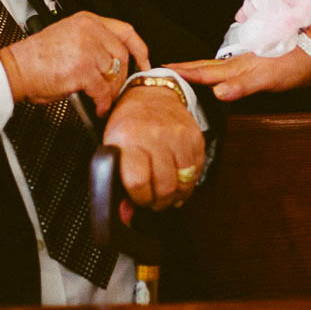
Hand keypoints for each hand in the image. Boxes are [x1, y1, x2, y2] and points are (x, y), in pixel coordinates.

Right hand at [0, 11, 148, 115]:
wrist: (15, 69)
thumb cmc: (36, 58)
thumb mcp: (68, 37)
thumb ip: (92, 42)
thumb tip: (112, 64)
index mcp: (88, 20)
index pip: (125, 31)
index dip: (139, 49)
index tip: (144, 62)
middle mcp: (90, 31)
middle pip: (122, 55)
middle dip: (121, 77)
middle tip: (115, 90)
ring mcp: (88, 49)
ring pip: (113, 75)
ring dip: (110, 92)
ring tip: (103, 101)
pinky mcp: (83, 69)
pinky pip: (102, 90)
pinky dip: (102, 102)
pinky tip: (97, 107)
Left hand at [103, 82, 203, 210]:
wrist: (152, 94)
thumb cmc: (129, 123)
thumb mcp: (113, 147)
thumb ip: (117, 182)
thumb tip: (126, 215)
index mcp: (128, 139)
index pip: (138, 181)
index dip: (139, 198)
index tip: (138, 199)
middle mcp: (155, 136)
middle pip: (164, 185)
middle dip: (158, 201)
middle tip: (152, 200)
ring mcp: (178, 135)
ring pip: (184, 181)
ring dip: (175, 195)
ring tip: (166, 193)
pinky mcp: (195, 136)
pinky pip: (197, 170)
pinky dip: (189, 181)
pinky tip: (179, 180)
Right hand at [165, 48, 310, 100]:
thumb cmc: (296, 65)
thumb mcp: (269, 79)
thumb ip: (243, 86)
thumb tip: (218, 93)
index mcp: (238, 68)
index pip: (204, 72)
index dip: (184, 74)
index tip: (162, 71)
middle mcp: (240, 63)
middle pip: (206, 67)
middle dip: (184, 69)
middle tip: (163, 70)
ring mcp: (249, 63)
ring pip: (216, 66)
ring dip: (197, 70)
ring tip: (182, 73)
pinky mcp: (259, 65)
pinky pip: (229, 69)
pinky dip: (216, 72)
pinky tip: (218, 76)